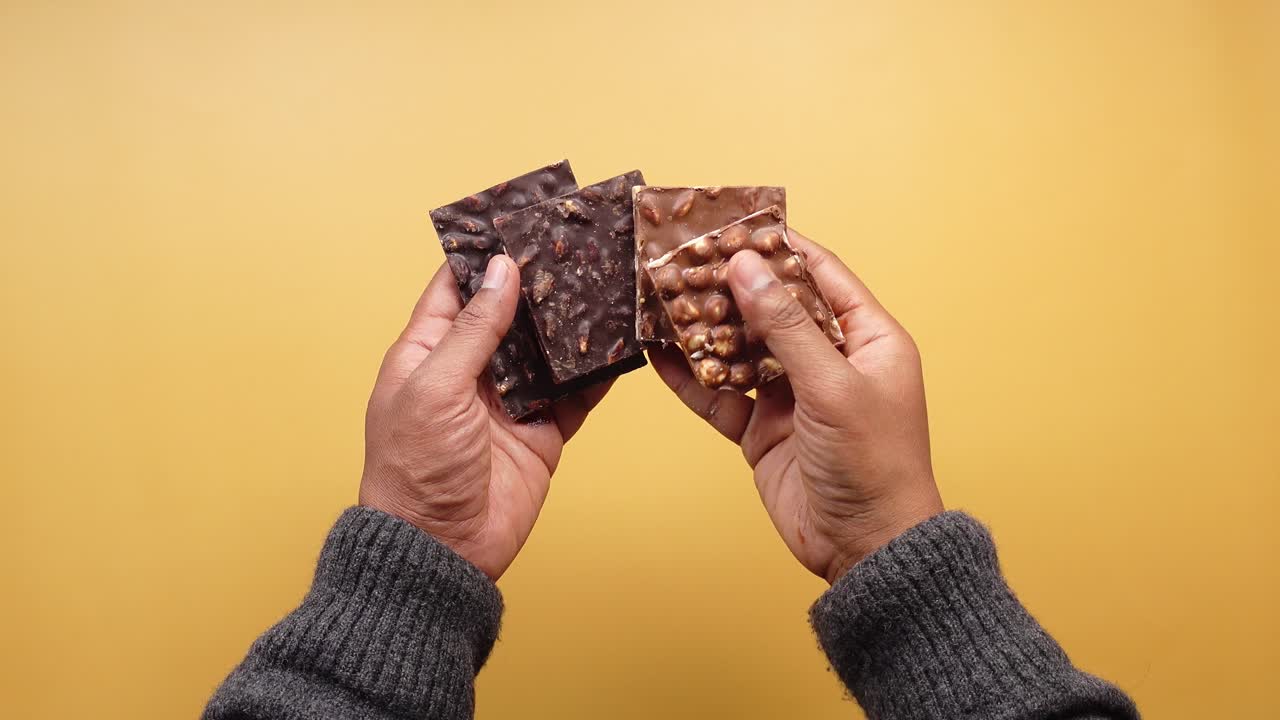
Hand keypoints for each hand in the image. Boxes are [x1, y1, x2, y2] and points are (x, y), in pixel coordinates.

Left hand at [359, 256, 611, 579]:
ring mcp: (510, 401)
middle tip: (578, 244)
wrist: (441, 549)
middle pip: (511, 313)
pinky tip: (621, 344)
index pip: (457, 289)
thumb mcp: (435, 387)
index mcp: (429, 352)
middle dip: (541, 283)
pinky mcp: (543, 431)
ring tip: (607, 282)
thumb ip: (474, 330)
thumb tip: (502, 271)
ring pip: (549, 349)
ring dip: (574, 323)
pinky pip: (576, 393)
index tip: (518, 219)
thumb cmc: (416, 468)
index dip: (485, 256)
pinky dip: (598, 373)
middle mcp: (471, 371)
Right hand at [652, 231, 942, 583]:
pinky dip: (691, 377)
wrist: (866, 548)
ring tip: (661, 298)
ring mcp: (793, 395)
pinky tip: (659, 356)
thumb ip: (784, 326)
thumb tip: (745, 267)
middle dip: (728, 285)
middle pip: (772, 308)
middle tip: (682, 258)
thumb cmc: (874, 464)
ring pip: (740, 348)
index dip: (778, 248)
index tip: (733, 224)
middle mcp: (830, 361)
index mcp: (868, 339)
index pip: (820, 275)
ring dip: (703, 328)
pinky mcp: (763, 429)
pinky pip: (721, 394)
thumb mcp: (832, 386)